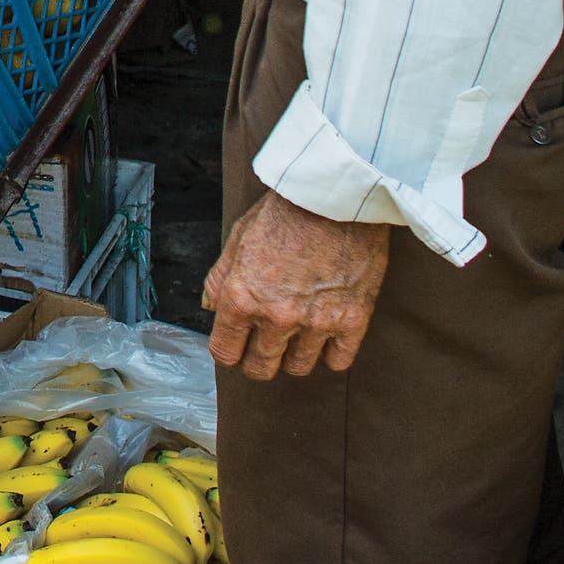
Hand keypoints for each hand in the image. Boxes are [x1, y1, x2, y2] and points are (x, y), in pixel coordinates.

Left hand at [203, 189, 390, 379]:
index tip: (236, 346)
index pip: (225, 352)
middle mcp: (276, 317)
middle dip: (258, 359)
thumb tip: (211, 306)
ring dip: (294, 355)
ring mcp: (316, 323)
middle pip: (261, 368)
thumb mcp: (239, 237)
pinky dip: (330, 352)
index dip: (229, 351)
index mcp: (242, 297)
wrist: (335, 196)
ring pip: (298, 367)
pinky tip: (325, 335)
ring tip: (297, 334)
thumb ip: (221, 277)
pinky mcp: (352, 320)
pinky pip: (338, 361)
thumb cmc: (286, 210)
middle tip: (265, 344)